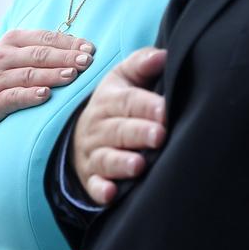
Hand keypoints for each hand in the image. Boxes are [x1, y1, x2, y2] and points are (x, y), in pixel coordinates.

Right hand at [0, 29, 94, 127]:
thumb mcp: (11, 52)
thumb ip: (38, 47)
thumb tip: (77, 45)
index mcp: (12, 40)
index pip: (45, 38)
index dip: (69, 42)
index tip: (90, 48)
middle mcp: (4, 56)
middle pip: (40, 55)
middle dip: (66, 57)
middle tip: (87, 61)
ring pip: (29, 75)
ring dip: (52, 75)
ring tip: (72, 75)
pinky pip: (13, 97)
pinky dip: (30, 95)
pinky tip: (45, 95)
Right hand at [72, 46, 166, 204]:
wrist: (83, 135)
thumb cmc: (116, 104)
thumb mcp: (124, 78)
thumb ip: (142, 63)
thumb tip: (163, 55)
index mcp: (109, 100)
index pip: (128, 101)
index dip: (146, 106)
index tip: (165, 111)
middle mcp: (99, 127)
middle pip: (118, 130)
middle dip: (138, 133)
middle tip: (159, 135)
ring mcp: (94, 154)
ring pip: (106, 158)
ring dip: (122, 163)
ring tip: (139, 166)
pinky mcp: (92, 179)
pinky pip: (94, 186)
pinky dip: (101, 190)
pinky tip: (111, 194)